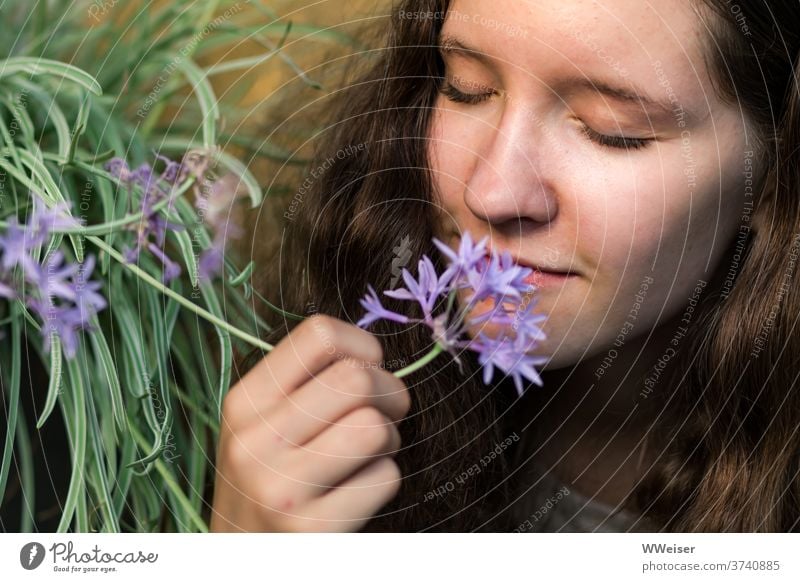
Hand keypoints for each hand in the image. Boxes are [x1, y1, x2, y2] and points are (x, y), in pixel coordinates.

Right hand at [210, 314, 410, 531]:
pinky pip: (384, 478)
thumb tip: (371, 351)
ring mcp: (279, 488)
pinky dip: (384, 480)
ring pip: (373, 426)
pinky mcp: (310, 530)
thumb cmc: (272, 478)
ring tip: (370, 452)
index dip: (362, 346)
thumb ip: (306, 382)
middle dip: (390, 393)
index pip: (320, 334)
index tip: (365, 368)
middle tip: (385, 414)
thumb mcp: (264, 423)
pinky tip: (359, 490)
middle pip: (356, 378)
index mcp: (244, 401)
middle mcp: (254, 441)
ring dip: (388, 438)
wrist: (244, 560)